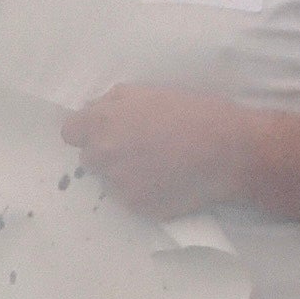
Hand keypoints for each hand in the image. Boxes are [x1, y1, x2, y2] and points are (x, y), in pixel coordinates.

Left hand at [64, 80, 262, 217]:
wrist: (229, 150)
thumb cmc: (194, 112)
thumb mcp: (150, 91)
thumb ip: (114, 102)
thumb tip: (95, 112)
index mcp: (103, 122)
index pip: (70, 132)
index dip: (87, 130)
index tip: (105, 130)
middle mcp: (104, 155)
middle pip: (89, 158)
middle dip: (108, 152)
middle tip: (140, 147)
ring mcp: (119, 184)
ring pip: (110, 180)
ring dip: (125, 173)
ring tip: (159, 164)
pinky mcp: (137, 207)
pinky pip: (131, 199)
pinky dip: (144, 191)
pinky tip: (169, 180)